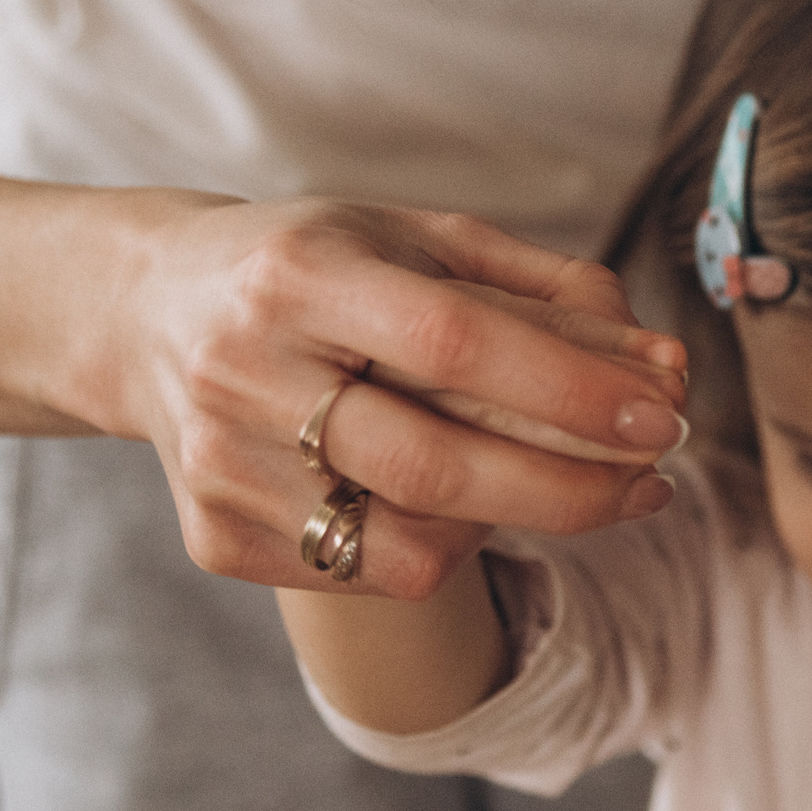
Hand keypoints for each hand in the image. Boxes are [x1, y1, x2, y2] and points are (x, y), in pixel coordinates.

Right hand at [113, 196, 686, 599]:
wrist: (147, 312)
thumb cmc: (321, 266)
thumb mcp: (424, 240)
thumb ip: (548, 292)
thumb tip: (662, 366)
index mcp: (300, 275)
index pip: (454, 342)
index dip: (570, 388)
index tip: (664, 414)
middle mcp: (245, 371)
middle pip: (435, 466)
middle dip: (571, 488)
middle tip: (655, 481)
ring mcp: (221, 464)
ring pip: (405, 544)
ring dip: (513, 525)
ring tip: (562, 486)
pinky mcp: (215, 535)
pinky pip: (364, 570)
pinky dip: (437, 545)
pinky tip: (455, 500)